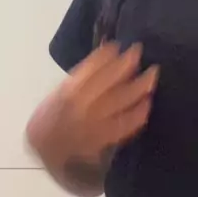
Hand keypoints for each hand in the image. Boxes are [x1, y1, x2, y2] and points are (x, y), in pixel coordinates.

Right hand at [28, 42, 157, 167]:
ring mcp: (94, 123)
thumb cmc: (51, 117)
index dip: (105, 54)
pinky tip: (147, 102)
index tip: (117, 45)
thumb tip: (108, 54)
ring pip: (120, 101)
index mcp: (68, 91)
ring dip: (139, 86)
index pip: (89, 67)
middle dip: (126, 64)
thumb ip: (83, 76)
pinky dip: (138, 113)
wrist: (46, 152)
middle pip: (109, 81)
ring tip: (152, 74)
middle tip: (138, 50)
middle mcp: (81, 105)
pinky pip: (124, 125)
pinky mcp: (103, 139)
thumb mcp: (60, 92)